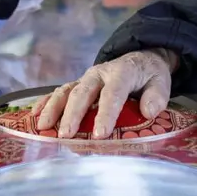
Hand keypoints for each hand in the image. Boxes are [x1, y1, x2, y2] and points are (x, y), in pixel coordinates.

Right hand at [33, 49, 179, 138]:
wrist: (141, 59)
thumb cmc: (150, 75)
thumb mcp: (161, 81)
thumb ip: (157, 96)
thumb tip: (149, 111)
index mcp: (122, 72)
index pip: (113, 93)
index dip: (106, 114)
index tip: (100, 134)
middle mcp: (100, 73)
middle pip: (83, 92)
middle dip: (73, 115)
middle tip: (66, 135)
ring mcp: (86, 78)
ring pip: (66, 92)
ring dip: (54, 110)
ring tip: (44, 129)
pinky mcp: (78, 84)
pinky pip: (58, 92)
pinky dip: (46, 103)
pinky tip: (34, 116)